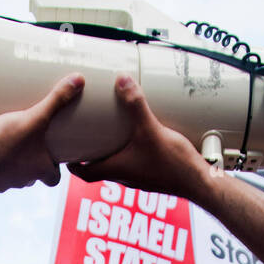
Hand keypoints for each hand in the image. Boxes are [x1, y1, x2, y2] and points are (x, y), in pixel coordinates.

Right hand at [0, 75, 83, 193]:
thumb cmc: (5, 141)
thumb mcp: (34, 117)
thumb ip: (56, 100)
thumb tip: (79, 80)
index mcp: (39, 170)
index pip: (54, 178)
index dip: (55, 169)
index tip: (53, 158)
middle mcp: (23, 180)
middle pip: (33, 177)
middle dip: (32, 164)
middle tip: (30, 145)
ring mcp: (3, 183)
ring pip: (12, 176)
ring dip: (12, 164)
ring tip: (8, 144)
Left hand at [68, 75, 215, 203]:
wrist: (198, 182)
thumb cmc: (172, 164)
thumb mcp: (150, 128)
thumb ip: (136, 105)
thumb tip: (122, 81)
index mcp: (116, 170)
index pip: (84, 173)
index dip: (72, 165)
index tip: (65, 152)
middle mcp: (124, 177)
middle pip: (97, 169)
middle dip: (89, 155)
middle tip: (84, 137)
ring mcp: (138, 178)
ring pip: (115, 167)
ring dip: (109, 154)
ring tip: (108, 135)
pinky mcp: (152, 176)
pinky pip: (132, 165)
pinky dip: (127, 155)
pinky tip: (136, 141)